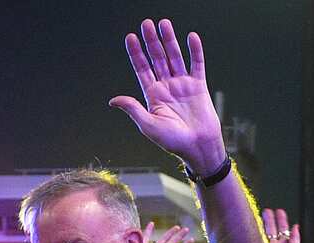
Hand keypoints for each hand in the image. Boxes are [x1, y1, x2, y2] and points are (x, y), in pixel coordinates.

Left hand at [110, 19, 225, 171]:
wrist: (199, 148)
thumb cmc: (174, 142)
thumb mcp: (149, 126)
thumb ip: (133, 109)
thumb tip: (113, 100)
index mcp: (153, 95)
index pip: (142, 69)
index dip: (136, 53)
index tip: (131, 38)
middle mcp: (167, 87)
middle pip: (157, 58)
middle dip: (151, 41)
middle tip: (146, 24)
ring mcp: (183, 85)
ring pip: (175, 57)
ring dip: (170, 40)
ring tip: (164, 24)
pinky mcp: (199, 87)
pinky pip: (197, 65)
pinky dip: (195, 51)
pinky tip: (191, 38)